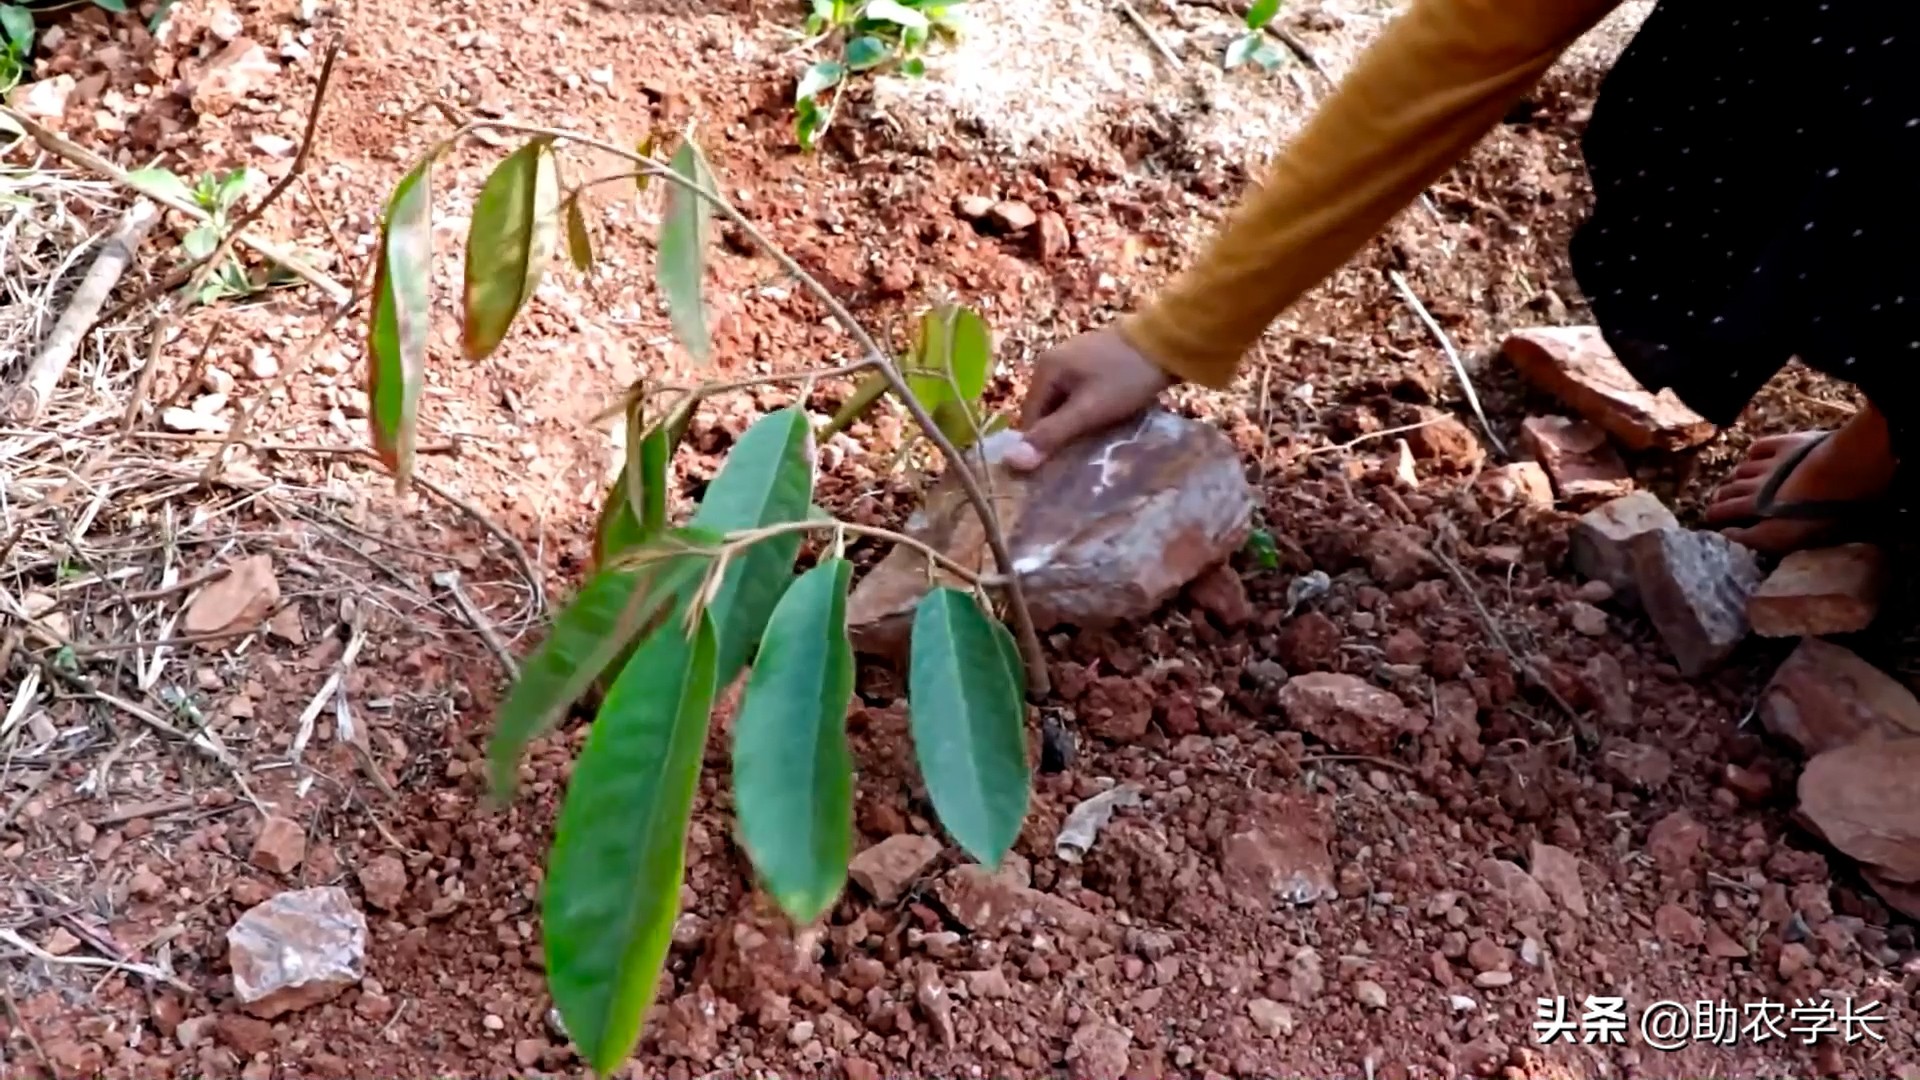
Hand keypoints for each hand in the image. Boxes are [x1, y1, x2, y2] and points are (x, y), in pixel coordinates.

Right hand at [1005, 328, 1174, 471]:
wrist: (1167, 342)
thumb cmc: (1125, 378)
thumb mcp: (1088, 410)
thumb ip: (1052, 435)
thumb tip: (1012, 461)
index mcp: (1044, 369)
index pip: (1029, 418)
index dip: (1041, 444)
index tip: (1059, 466)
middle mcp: (1052, 360)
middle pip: (1045, 411)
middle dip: (1060, 434)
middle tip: (1081, 456)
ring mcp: (1072, 359)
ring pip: (1064, 404)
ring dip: (1076, 424)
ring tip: (1096, 440)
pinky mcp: (1092, 361)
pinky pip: (1079, 394)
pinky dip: (1088, 410)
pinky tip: (1105, 420)